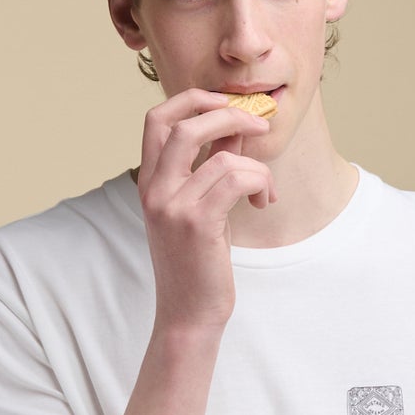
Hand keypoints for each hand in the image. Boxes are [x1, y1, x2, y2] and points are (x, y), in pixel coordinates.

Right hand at [137, 89, 275, 332]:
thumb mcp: (203, 207)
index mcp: (150, 183)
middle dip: (228, 114)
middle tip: (259, 124)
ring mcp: (172, 207)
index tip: (225, 103)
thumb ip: (212, 165)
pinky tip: (263, 202)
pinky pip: (236, 178)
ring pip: (222, 155)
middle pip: (184, 124)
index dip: (192, 100)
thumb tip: (237, 126)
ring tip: (265, 190)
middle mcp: (154, 191)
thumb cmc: (198, 262)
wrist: (189, 314)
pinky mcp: (197, 224)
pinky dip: (260, 183)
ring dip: (256, 166)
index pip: (157, 119)